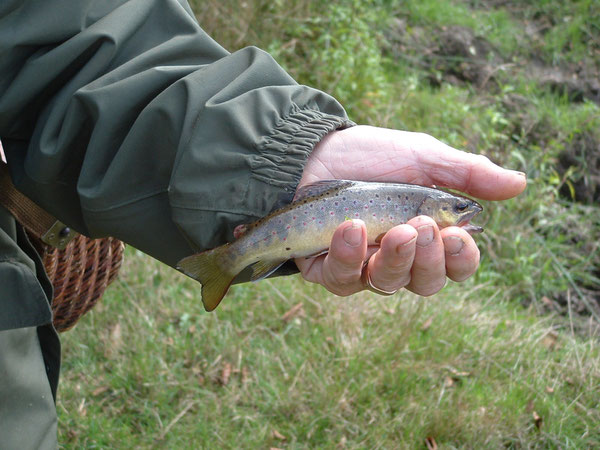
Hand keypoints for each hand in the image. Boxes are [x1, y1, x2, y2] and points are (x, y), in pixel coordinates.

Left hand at [295, 125, 525, 296]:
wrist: (314, 150)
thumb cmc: (371, 155)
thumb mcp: (423, 157)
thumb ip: (467, 173)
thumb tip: (520, 184)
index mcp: (428, 234)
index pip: (457, 265)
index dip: (461, 258)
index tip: (457, 234)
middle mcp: (399, 257)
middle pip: (426, 282)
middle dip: (428, 259)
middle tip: (420, 227)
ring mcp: (363, 266)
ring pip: (387, 285)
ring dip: (395, 260)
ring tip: (393, 230)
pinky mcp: (328, 268)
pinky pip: (343, 279)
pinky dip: (349, 256)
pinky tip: (351, 229)